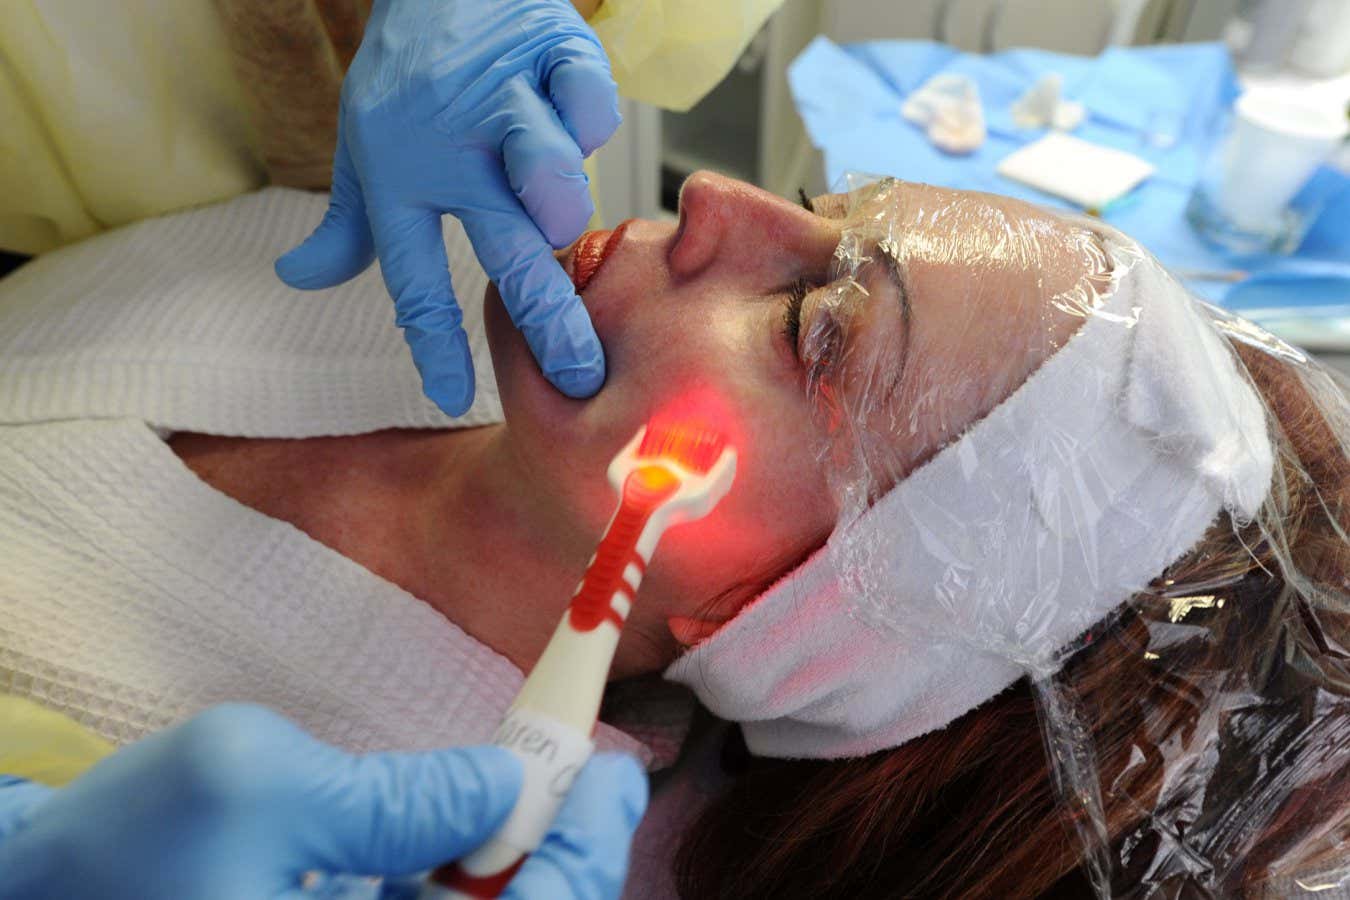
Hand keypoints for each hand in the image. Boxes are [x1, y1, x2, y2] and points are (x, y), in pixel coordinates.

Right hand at [0, 704, 647, 899]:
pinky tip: (475, 824)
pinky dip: (462, 880)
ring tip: (542, 779)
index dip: (582, 858)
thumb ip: (392, 796)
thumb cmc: (117, 855)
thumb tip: (504, 787)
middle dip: (561, 861)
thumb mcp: (255, 784)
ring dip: (517, 866)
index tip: (611, 773)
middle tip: (588, 770)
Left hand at [275, 0, 620, 415]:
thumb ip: (347, 225)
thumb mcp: (364, 149)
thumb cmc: (408, 78)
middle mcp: (453, 151)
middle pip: (503, 249)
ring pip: (544, 169)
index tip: (457, 398)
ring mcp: (507, 102)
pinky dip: (591, 122)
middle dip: (545, 320)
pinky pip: (589, 103)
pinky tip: (579, 124)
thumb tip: (297, 277)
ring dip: (557, 202)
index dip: (436, 343)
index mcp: (400, 179)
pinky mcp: (556, 57)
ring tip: (558, 219)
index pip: (416, 279)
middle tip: (579, 374)